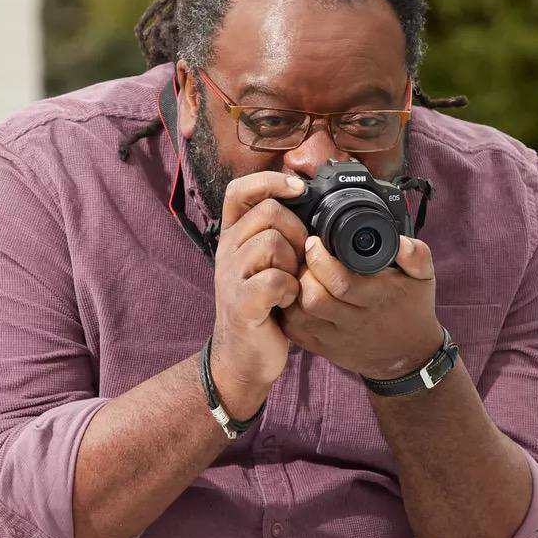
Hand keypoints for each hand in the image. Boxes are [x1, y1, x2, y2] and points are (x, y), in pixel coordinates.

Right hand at [209, 172, 308, 415]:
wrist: (244, 357)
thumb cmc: (264, 307)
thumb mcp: (267, 264)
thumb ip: (279, 234)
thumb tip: (310, 203)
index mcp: (233, 237)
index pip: (240, 190)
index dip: (270, 180)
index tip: (299, 188)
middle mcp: (227, 251)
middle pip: (268, 213)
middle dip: (296, 232)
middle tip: (300, 259)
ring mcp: (231, 277)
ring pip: (272, 242)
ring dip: (293, 262)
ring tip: (291, 282)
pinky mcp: (242, 303)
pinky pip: (275, 279)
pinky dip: (290, 289)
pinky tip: (288, 300)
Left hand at [279, 234, 443, 378]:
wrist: (409, 357)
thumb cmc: (413, 310)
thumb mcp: (424, 279)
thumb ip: (416, 255)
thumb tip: (401, 242)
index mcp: (377, 300)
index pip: (340, 281)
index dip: (320, 259)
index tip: (315, 242)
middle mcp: (354, 321)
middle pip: (314, 298)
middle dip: (302, 272)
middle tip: (303, 257)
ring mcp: (336, 338)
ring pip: (299, 315)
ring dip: (292, 291)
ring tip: (298, 274)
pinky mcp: (323, 349)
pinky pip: (295, 331)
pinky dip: (288, 311)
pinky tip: (295, 295)